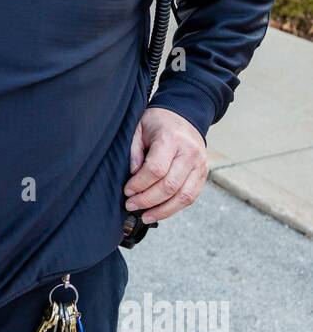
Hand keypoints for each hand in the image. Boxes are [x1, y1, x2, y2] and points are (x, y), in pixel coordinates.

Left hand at [124, 107, 207, 223]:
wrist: (185, 115)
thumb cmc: (158, 122)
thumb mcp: (139, 127)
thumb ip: (134, 149)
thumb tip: (134, 174)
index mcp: (172, 139)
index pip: (156, 169)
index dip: (140, 184)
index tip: (127, 190)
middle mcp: (189, 153)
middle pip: (169, 186)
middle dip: (147, 200)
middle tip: (130, 204)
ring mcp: (200, 165)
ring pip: (183, 196)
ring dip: (162, 211)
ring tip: (144, 216)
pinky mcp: (203, 174)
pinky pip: (191, 197)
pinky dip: (175, 208)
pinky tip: (159, 212)